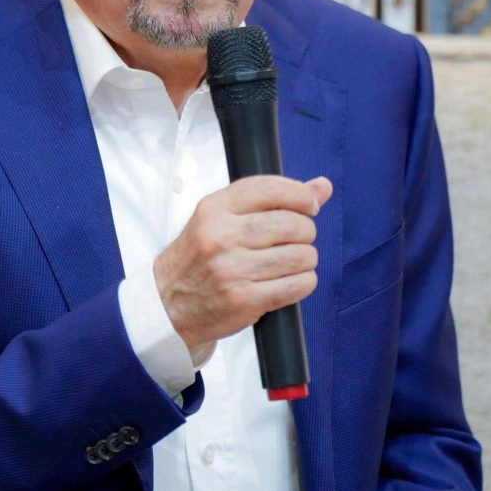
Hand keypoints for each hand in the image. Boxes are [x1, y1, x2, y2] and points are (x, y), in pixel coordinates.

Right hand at [154, 175, 331, 350]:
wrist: (168, 304)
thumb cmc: (199, 258)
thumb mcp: (221, 219)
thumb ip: (271, 200)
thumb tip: (322, 186)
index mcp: (214, 208)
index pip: (271, 189)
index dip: (301, 195)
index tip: (309, 205)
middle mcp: (221, 236)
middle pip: (292, 224)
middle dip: (306, 231)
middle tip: (297, 238)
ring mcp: (232, 269)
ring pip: (300, 255)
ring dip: (306, 259)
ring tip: (292, 261)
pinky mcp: (244, 300)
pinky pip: (297, 286)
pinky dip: (304, 282)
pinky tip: (291, 280)